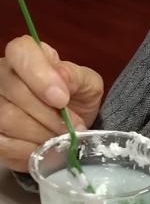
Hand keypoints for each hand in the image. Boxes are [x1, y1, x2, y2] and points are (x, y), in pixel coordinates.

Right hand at [0, 36, 103, 171]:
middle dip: (49, 116)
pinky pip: (3, 144)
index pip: (21, 53)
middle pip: (15, 93)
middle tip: (72, 128)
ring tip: (60, 139)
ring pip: (6, 120)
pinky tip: (45, 149)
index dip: (40, 77)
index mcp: (27, 54)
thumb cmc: (76, 98)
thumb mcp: (87, 84)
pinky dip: (28, 150)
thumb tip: (62, 75)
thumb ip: (77, 77)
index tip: (62, 99)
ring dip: (41, 134)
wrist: (69, 125)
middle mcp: (2, 74)